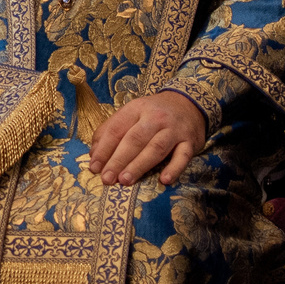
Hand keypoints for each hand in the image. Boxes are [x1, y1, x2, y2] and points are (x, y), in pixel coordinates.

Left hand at [88, 91, 206, 186]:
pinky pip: (183, 156)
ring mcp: (174, 129)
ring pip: (156, 148)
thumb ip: (110, 130)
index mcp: (136, 109)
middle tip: (107, 178)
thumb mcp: (131, 113)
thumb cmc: (153, 113)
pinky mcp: (190, 141)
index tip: (94, 167)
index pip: (116, 129)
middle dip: (118, 160)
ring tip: (125, 181)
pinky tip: (164, 180)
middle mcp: (155, 118)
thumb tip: (94, 154)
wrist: (188, 103)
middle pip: (134, 140)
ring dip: (139, 165)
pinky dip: (174, 168)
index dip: (104, 149)